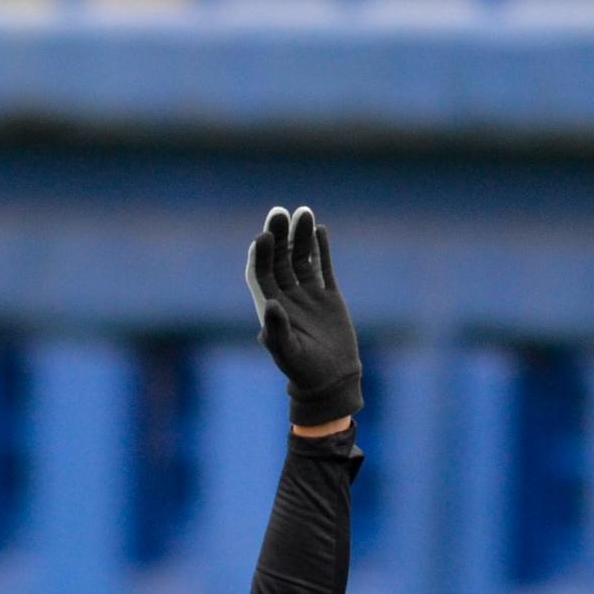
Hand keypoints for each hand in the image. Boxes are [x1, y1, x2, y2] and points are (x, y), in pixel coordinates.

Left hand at [244, 205, 361, 426]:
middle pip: (279, 259)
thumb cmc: (304, 371)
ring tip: (304, 213)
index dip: (261, 254)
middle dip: (279, 236)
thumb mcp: (288, 354)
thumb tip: (270, 304)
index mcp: (271, 308)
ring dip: (300, 236)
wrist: (332, 380)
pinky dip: (321, 249)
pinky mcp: (328, 296)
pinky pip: (322, 267)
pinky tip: (320, 229)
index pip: (261, 273)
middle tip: (279, 212)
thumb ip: (277, 331)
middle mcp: (287, 297)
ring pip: (301, 258)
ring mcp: (307, 295)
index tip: (264, 236)